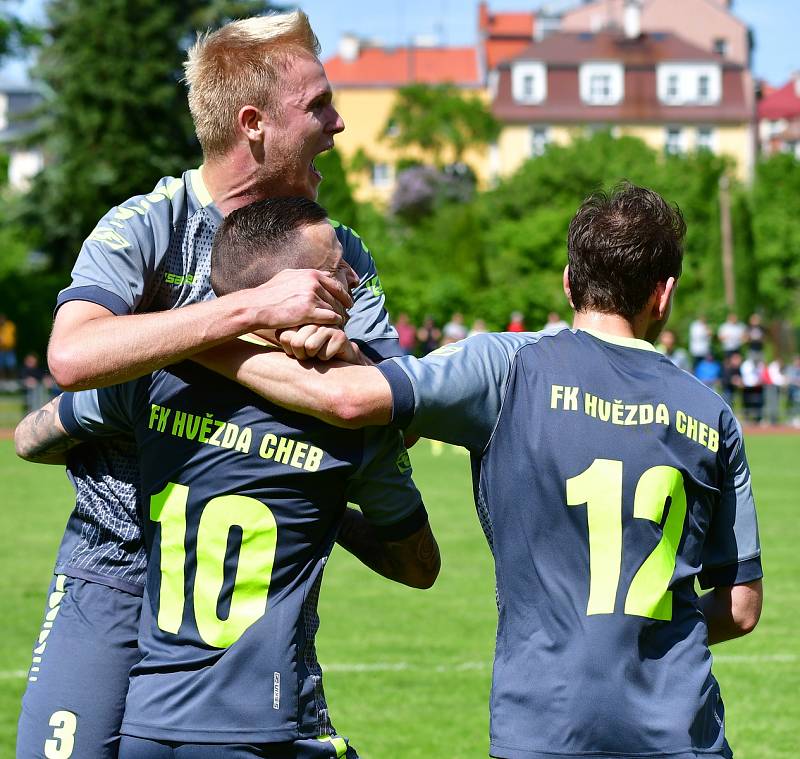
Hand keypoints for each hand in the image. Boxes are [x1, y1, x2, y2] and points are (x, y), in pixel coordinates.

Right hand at [238, 269, 352, 330]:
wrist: (257, 306)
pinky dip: (334, 323)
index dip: (344, 294)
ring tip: (341, 324)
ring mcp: (312, 297)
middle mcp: (313, 283)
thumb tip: (320, 275)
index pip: (335, 284)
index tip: (348, 302)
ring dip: (338, 317)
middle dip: (343, 307)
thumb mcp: (288, 276)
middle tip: (347, 315)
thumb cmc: (270, 293)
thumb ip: (305, 276)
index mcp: (310, 274)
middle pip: (337, 297)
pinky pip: (331, 318)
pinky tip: (333, 328)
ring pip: (335, 308)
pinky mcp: (309, 312)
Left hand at [277, 325, 370, 364]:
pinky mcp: (340, 335)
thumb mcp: (294, 346)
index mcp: (301, 318)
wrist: (340, 356)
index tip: (298, 350)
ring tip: (320, 351)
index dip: (290, 350)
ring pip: (311, 347)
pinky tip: (331, 352)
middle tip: (310, 353)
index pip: (284, 336)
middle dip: (302, 355)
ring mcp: (328, 325)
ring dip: (314, 356)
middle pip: (297, 342)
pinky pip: (324, 354)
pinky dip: (326, 359)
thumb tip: (282, 337)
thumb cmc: (314, 352)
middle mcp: (314, 318)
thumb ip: (286, 339)